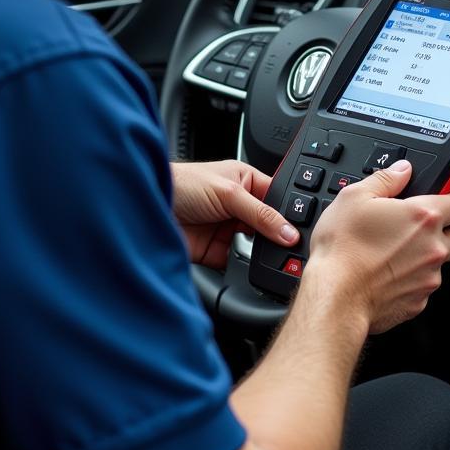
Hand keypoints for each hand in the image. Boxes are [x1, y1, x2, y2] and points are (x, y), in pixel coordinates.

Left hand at [171, 159, 297, 267]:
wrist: (147, 208)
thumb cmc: (182, 184)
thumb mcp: (229, 193)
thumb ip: (261, 214)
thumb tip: (288, 231)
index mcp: (245, 181)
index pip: (277, 197)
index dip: (290, 212)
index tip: (302, 229)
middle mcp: (238, 205)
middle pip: (269, 223)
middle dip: (278, 235)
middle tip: (293, 247)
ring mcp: (227, 229)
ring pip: (256, 245)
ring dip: (263, 252)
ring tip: (276, 257)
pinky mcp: (216, 251)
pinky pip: (238, 263)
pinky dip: (244, 267)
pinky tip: (251, 266)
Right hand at [306, 160, 449, 333]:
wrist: (335, 296)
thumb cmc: (343, 248)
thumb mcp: (354, 197)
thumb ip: (385, 179)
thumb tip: (402, 170)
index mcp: (423, 217)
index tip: (443, 201)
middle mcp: (433, 248)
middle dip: (441, 234)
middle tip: (413, 231)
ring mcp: (428, 278)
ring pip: (439, 265)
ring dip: (423, 259)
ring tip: (391, 255)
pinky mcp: (418, 303)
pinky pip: (422, 289)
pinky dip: (409, 283)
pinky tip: (385, 276)